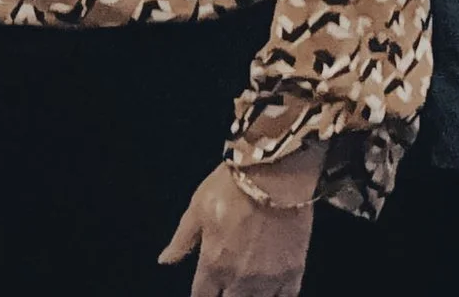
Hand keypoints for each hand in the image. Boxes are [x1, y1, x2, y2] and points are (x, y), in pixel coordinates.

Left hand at [158, 163, 315, 296]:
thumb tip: (165, 260)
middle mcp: (240, 278)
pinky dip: (276, 296)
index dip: (202, 296)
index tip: (205, 291)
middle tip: (224, 287)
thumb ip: (182, 240)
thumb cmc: (230, 187)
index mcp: (213, 264)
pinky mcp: (293, 271)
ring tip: (245, 290)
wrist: (274, 174)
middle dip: (224, 296)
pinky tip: (271, 291)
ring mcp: (269, 278)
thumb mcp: (197, 209)